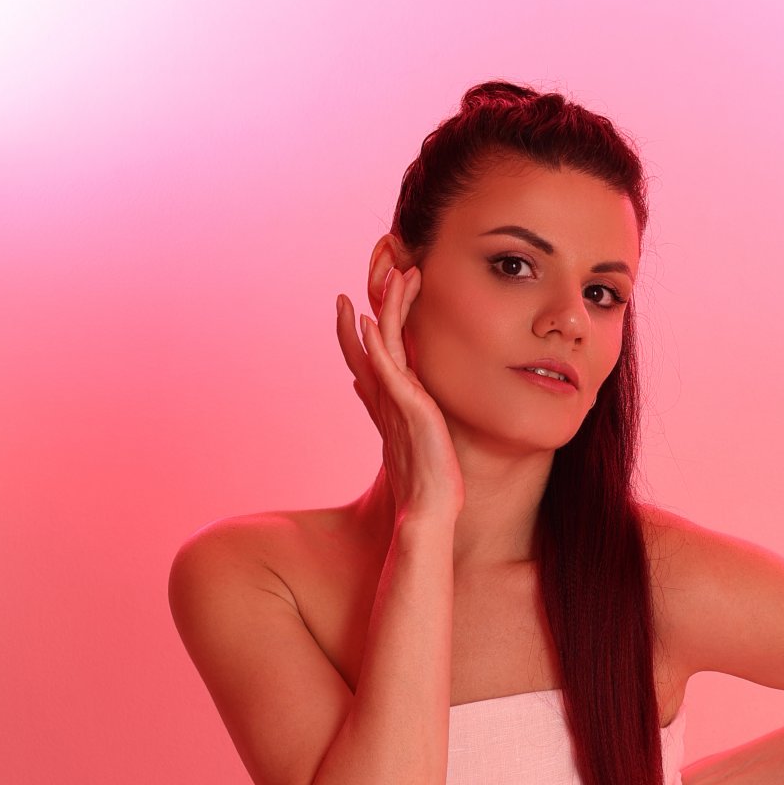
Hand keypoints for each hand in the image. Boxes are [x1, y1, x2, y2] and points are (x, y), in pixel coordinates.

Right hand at [335, 266, 464, 523]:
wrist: (429, 511)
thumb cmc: (429, 485)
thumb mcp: (416, 443)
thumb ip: (401, 421)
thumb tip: (388, 411)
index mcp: (389, 406)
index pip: (369, 359)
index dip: (359, 332)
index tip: (353, 304)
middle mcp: (385, 400)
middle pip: (367, 345)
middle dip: (365, 307)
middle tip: (370, 273)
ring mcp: (393, 402)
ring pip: (380, 345)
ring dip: (386, 307)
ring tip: (393, 274)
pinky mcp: (406, 408)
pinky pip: (387, 368)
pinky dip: (375, 344)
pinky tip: (369, 320)